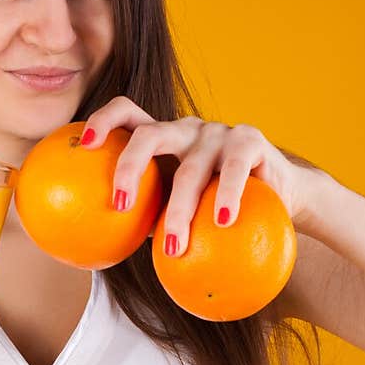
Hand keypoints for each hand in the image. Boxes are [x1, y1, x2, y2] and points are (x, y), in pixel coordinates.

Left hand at [79, 98, 323, 254]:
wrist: (280, 196)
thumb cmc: (217, 208)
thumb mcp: (180, 209)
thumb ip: (147, 218)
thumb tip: (101, 251)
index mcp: (163, 138)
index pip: (127, 114)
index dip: (102, 121)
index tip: (84, 145)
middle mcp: (186, 129)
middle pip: (148, 134)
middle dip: (128, 167)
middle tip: (119, 206)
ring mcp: (218, 132)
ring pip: (190, 168)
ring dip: (179, 209)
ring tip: (172, 245)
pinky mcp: (250, 141)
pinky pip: (234, 170)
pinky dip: (227, 196)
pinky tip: (222, 222)